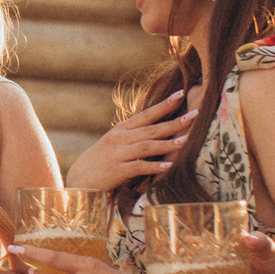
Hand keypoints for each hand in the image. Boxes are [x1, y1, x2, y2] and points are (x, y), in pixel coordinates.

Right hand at [64, 92, 195, 192]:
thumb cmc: (103, 162)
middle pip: (151, 128)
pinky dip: (154, 166)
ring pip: (146, 146)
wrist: (79, 179)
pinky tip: (168, 166)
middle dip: (174, 122)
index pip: (146, 114)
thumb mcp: (116, 143)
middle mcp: (120, 138)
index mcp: (122, 130)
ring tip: (186, 140)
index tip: (181, 94)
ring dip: (167, 143)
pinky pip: (138, 167)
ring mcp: (118, 154)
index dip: (164, 105)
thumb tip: (158, 129)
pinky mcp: (117, 171)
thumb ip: (134, 136)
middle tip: (195, 115)